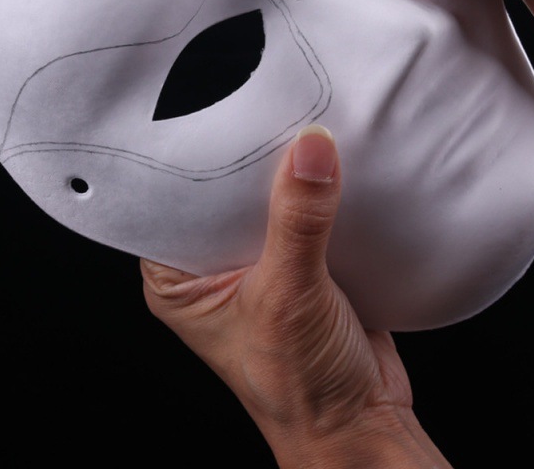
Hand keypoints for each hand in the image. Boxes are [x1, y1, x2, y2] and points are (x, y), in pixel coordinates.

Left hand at [141, 125, 451, 468]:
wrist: (362, 423)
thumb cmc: (299, 388)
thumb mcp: (289, 296)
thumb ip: (299, 220)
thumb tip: (310, 149)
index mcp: (178, 280)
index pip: (171, 200)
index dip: (191, 158)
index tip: (217, 114)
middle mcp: (212, 268)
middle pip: (223, 194)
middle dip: (246, 159)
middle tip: (264, 109)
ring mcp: (257, 262)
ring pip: (265, 200)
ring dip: (284, 173)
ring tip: (298, 124)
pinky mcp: (300, 261)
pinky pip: (303, 212)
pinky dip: (316, 191)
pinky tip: (328, 163)